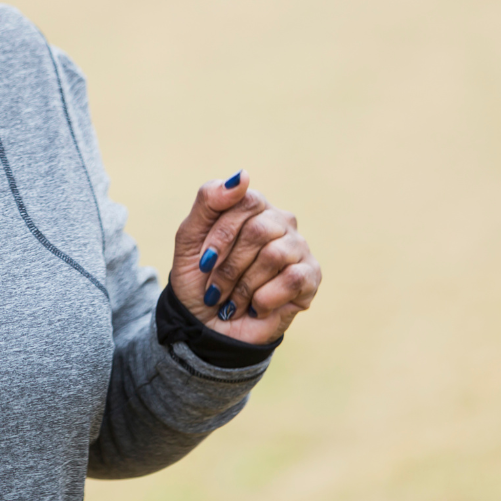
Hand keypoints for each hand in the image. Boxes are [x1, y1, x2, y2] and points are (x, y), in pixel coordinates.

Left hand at [170, 171, 320, 344]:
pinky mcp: (310, 277)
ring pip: (274, 255)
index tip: (204, 261)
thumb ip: (209, 201)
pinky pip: (292, 279)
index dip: (220, 235)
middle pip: (258, 230)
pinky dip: (264, 298)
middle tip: (216, 287)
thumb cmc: (199, 277)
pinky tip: (256, 306)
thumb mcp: (190, 237)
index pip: (243, 200)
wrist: (206, 325)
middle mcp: (279, 221)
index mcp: (251, 206)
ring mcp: (298, 248)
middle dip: (229, 265)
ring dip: (243, 285)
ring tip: (233, 299)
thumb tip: (243, 176)